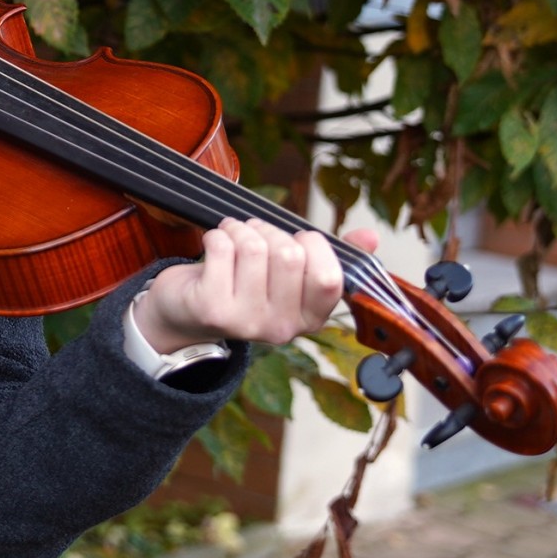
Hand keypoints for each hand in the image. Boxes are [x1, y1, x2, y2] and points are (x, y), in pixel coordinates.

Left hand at [134, 219, 378, 353]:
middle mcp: (282, 327)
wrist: (185, 313)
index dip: (311, 244)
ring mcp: (247, 322)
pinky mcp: (213, 308)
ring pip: (256, 246)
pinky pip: (224, 247)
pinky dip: (218, 234)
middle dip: (270, 231)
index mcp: (310, 318)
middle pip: (290, 254)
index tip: (295, 240)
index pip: (328, 276)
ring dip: (242, 229)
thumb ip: (331, 255)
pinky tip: (214, 246)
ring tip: (233, 237)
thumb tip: (371, 237)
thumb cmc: (243, 284)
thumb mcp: (290, 274)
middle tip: (254, 237)